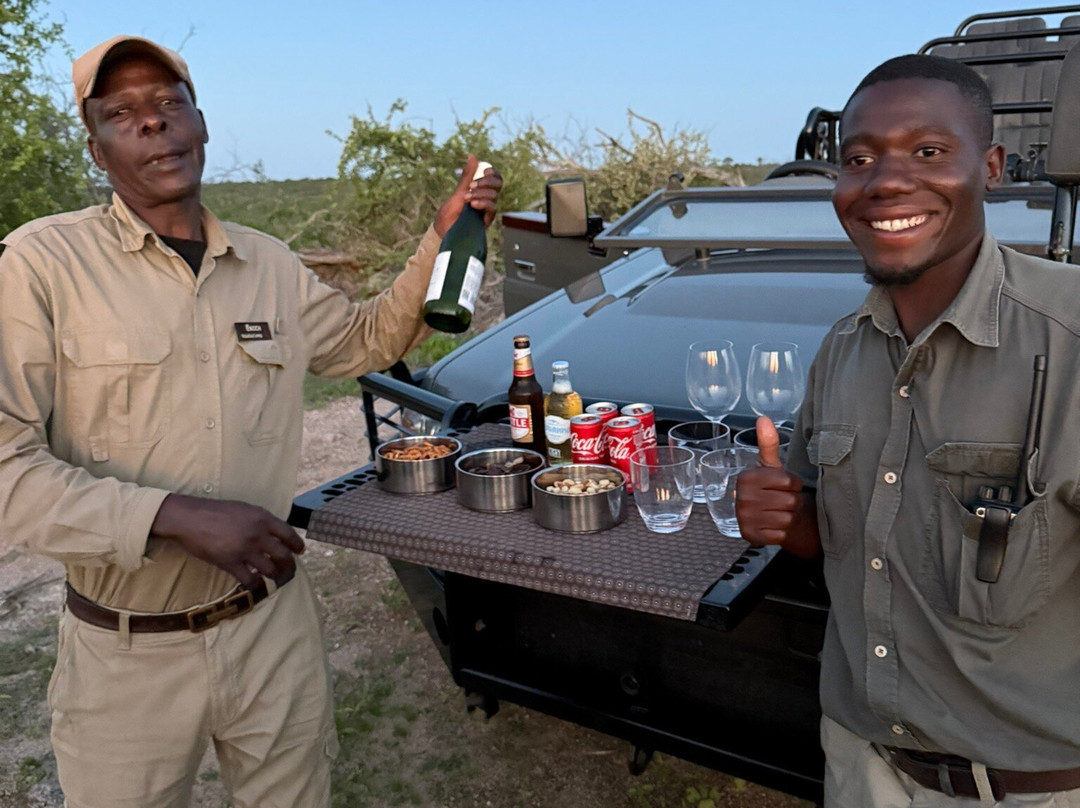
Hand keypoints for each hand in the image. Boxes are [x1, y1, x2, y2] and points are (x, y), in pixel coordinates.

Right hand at [150, 494, 304, 586]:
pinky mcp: (230, 563)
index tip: (300, 551)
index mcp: (263, 518)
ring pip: (270, 570)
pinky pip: (249, 580)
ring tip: (274, 578)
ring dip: (274, 576)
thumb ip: (261, 520)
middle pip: (283, 555)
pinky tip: (255, 583)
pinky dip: (255, 584)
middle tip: (289, 569)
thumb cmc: (216, 511)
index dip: (297, 545)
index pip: (289, 534)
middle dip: (289, 565)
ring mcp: (245, 550)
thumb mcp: (244, 509)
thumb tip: (275, 532)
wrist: (190, 518)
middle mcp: (258, 534)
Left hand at [434, 154, 502, 235]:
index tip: (484, 171)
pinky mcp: (487, 220)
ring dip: (479, 193)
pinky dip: (483, 203)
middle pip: (498, 184)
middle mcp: (486, 199)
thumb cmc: (449, 213)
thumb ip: (468, 175)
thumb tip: (473, 156)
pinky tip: (473, 204)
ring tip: (466, 198)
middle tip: (472, 185)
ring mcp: (487, 210)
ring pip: (494, 195)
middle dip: (487, 181)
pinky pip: (492, 207)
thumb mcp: (458, 191)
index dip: (492, 172)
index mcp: (480, 190)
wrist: (444, 231)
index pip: (494, 177)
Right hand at [736, 417, 820, 558]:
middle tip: (781, 500)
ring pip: (786, 518)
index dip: (793, 484)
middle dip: (792, 502)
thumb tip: (763, 419)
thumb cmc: (771, 488)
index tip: (784, 485)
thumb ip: (768, 443)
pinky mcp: (750, 536)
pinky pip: (780, 535)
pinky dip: (781, 532)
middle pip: (789, 502)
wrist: (764, 515)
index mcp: (746, 478)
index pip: (788, 482)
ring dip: (788, 517)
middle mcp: (741, 498)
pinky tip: (773, 526)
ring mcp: (744, 518)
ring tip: (778, 512)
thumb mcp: (771, 466)